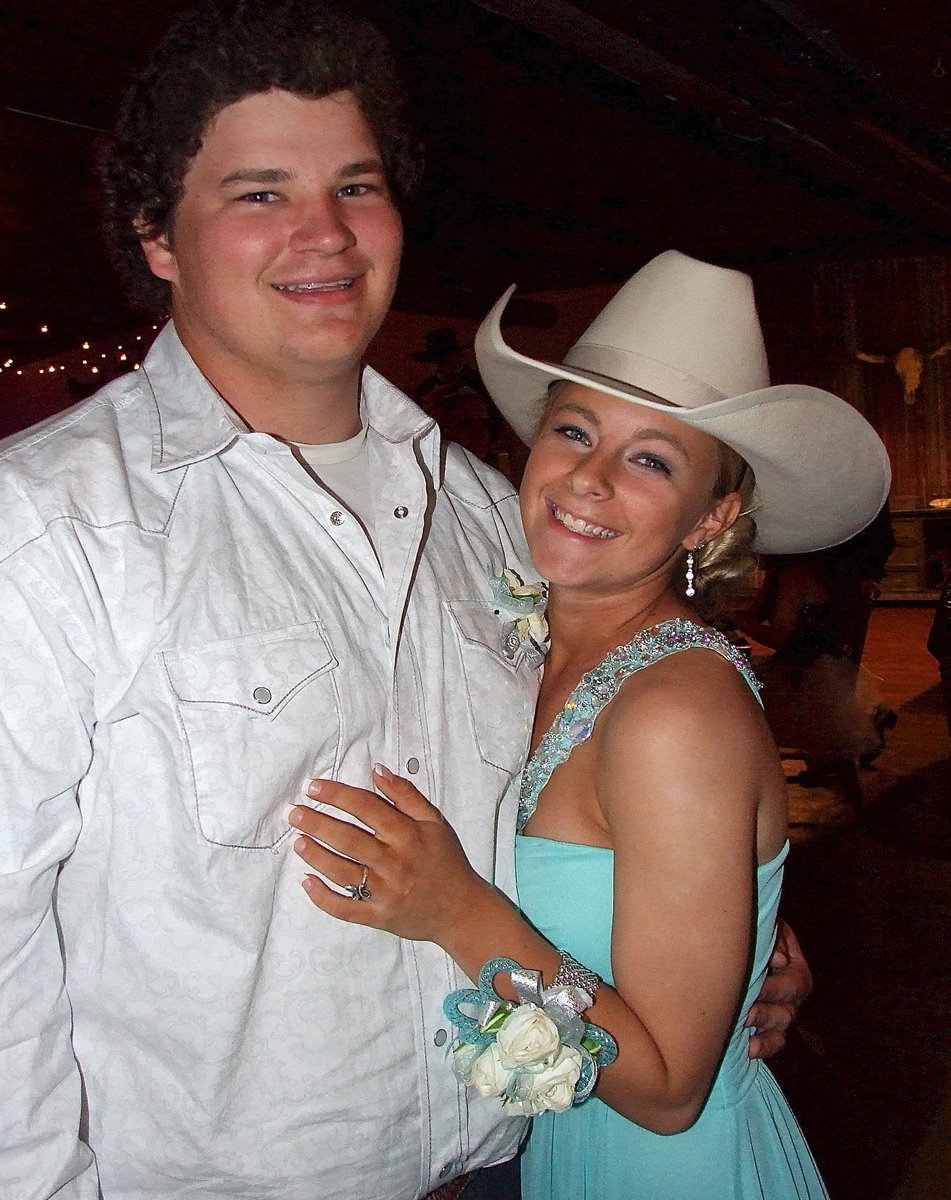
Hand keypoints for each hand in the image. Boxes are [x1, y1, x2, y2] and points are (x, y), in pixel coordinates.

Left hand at [288, 765, 489, 943]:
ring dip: (316, 856)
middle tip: (294, 813)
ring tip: (298, 841)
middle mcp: (394, 862)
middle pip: (349, 839)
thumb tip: (378, 772)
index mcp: (408, 835)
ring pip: (343, 872)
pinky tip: (307, 882)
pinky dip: (323, 897)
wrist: (462, 910)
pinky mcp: (379, 917)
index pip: (366, 808)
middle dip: (317, 823)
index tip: (314, 787)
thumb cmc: (446, 862)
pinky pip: (345, 908)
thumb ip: (406, 796)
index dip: (337, 795)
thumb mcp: (434, 822)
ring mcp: (385, 892)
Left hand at [745, 919, 812, 1058]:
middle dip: (766, 1011)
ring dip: (762, 1025)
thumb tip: (780, 961)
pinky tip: (749, 1048)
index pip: (795, 983)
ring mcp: (781, 1012)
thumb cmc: (749, 931)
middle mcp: (792, 994)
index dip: (778, 987)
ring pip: (780, 1027)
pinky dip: (764, 1047)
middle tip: (746, 1012)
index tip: (757, 989)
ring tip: (744, 1023)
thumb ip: (775, 939)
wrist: (733, 942)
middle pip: (787, 1010)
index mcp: (794, 968)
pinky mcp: (769, 1027)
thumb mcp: (766, 927)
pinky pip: (774, 1043)